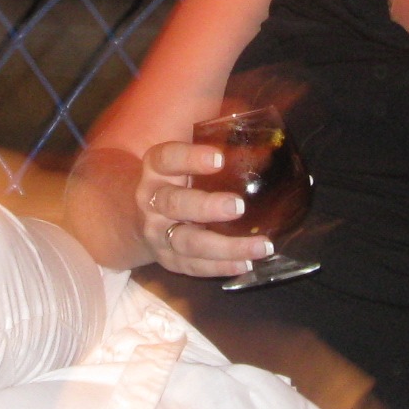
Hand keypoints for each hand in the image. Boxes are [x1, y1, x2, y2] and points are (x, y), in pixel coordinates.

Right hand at [137, 140, 274, 278]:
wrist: (142, 217)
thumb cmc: (178, 179)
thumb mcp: (187, 160)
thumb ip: (218, 144)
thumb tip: (266, 140)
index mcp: (156, 169)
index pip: (167, 159)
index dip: (190, 158)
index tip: (219, 159)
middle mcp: (152, 201)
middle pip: (173, 204)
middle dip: (206, 207)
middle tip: (238, 206)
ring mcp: (158, 234)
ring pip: (188, 242)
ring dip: (225, 247)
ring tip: (261, 246)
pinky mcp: (169, 260)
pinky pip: (194, 266)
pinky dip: (221, 268)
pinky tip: (247, 264)